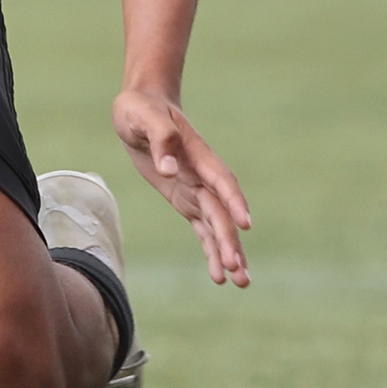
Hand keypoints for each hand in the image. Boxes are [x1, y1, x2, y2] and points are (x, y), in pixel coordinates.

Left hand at [112, 86, 252, 286]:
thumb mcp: (142, 117)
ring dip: (228, 252)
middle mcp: (202, 175)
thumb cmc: (141, 108)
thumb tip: (168, 169)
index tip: (245, 224)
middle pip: (221, 212)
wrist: (142, 105)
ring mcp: (195, 188)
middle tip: (239, 270)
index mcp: (196, 154)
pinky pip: (202, 228)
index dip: (233, 201)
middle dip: (230, 241)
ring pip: (217, 225)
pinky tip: (218, 274)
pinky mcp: (185, 198)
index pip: (220, 180)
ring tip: (241, 282)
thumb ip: (159, 139)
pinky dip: (211, 249)